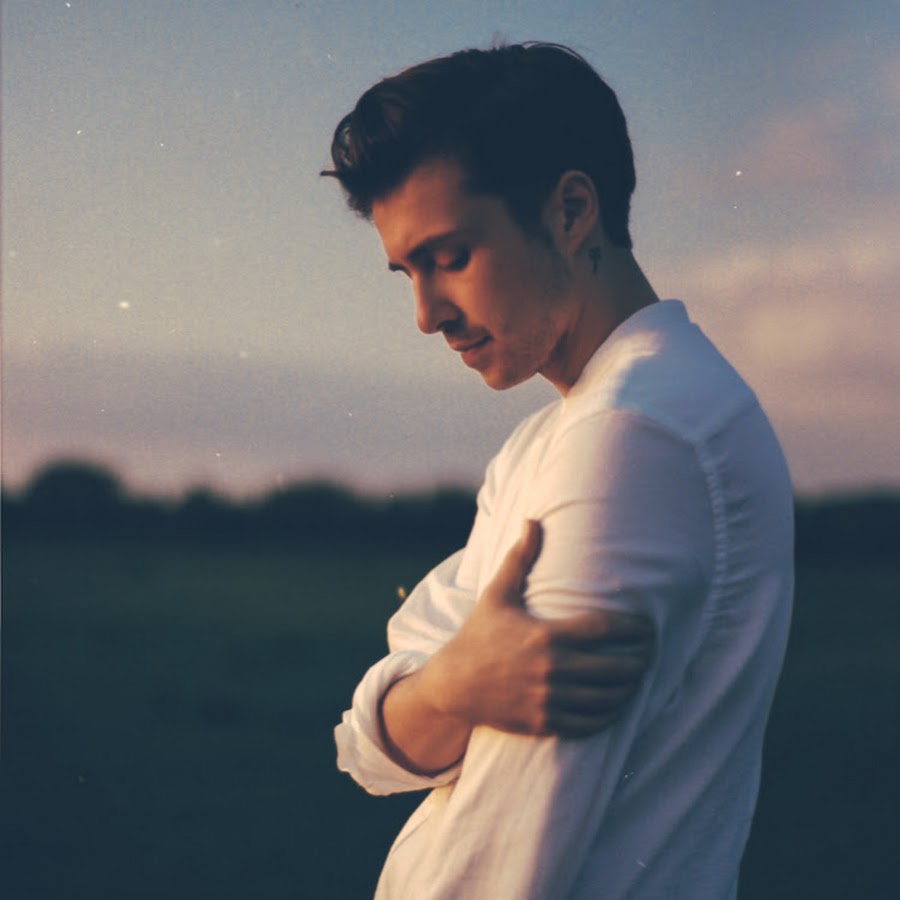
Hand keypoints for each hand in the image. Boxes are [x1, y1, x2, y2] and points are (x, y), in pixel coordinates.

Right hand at [421, 520, 652, 737]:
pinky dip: (610, 715)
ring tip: (638, 678)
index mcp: (547, 633)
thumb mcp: (497, 594)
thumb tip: (532, 521)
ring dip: (630, 689)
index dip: (634, 627)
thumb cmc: (478, 635)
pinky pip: (590, 724)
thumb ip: (520, 558)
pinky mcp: (545, 722)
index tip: (647, 626)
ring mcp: (549, 698)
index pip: (605, 628)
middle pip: (616, 667)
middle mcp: (552, 667)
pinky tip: (616, 704)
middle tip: (650, 654)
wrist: (453, 684)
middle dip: (640, 661)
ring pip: (608, 698)